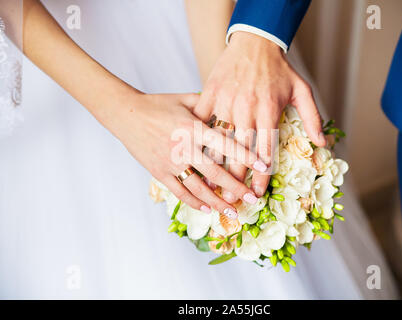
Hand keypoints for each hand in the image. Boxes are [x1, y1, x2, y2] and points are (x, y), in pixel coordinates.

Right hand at [105, 92, 266, 217]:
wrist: (126, 113)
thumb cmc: (159, 104)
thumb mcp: (186, 99)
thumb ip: (210, 104)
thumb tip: (232, 106)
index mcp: (193, 127)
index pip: (225, 145)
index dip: (245, 157)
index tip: (262, 167)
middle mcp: (184, 147)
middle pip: (215, 172)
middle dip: (236, 187)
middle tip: (253, 199)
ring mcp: (170, 162)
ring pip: (198, 187)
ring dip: (217, 202)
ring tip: (233, 212)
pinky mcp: (159, 172)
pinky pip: (179, 191)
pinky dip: (194, 201)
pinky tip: (207, 208)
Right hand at [194, 32, 325, 201]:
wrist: (255, 41)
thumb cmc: (279, 68)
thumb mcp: (302, 90)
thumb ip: (312, 117)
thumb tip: (321, 143)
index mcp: (268, 111)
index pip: (265, 150)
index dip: (261, 175)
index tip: (257, 194)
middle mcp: (246, 109)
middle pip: (240, 152)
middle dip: (236, 179)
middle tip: (233, 200)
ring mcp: (225, 102)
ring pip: (218, 140)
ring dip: (215, 165)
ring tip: (212, 187)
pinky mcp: (209, 93)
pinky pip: (201, 119)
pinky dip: (198, 138)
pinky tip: (194, 156)